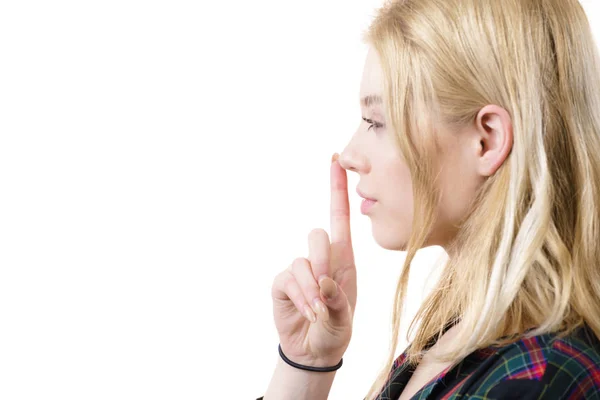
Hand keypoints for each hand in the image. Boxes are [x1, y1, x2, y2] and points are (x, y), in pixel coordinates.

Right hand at [270, 153, 356, 366]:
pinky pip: (288, 279)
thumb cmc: (336, 330)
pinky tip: (306, 311)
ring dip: (311, 290)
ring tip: (317, 311)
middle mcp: (322, 258)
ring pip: (301, 261)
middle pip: (317, 234)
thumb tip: (323, 281)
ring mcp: (301, 270)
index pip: (339, 216)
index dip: (337, 188)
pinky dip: (299, 297)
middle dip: (322, 261)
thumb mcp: (346, 319)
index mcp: (343, 259)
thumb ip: (338, 300)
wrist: (315, 351)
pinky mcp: (283, 283)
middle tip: (326, 291)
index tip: (336, 160)